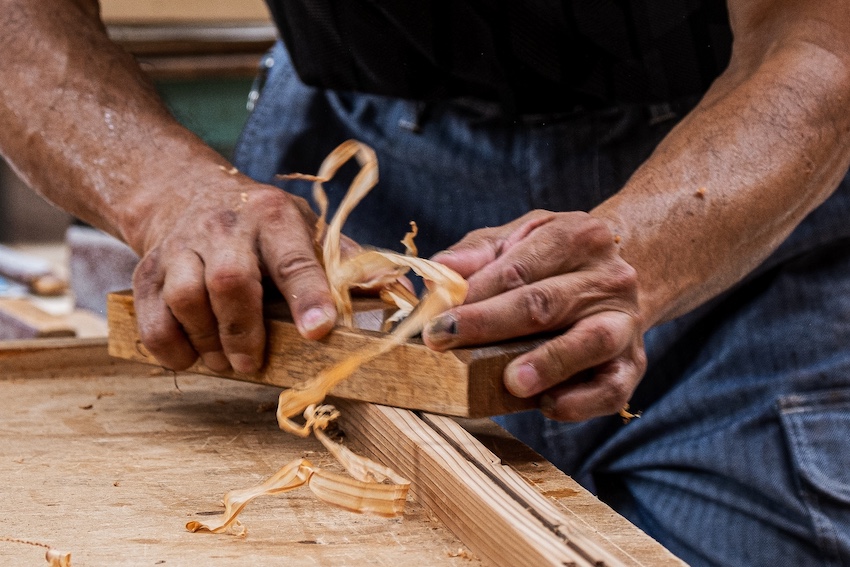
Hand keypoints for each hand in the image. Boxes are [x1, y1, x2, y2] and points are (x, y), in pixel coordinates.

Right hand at [131, 173, 335, 373]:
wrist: (185, 193)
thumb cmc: (260, 225)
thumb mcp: (305, 228)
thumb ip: (342, 261)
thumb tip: (391, 284)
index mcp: (274, 218)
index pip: (294, 259)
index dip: (308, 297)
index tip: (319, 331)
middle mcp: (224, 227)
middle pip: (230, 281)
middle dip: (244, 332)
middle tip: (252, 362)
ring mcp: (181, 247)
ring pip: (186, 299)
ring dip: (208, 342)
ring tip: (226, 360)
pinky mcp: (148, 271)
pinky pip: (153, 319)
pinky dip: (172, 349)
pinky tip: (193, 355)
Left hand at [422, 210, 645, 420]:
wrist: (625, 273)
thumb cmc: (555, 258)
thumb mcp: (521, 237)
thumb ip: (478, 252)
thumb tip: (440, 273)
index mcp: (577, 236)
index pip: (518, 267)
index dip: (473, 294)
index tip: (435, 317)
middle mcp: (607, 277)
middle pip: (544, 302)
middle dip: (490, 324)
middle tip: (445, 341)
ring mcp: (623, 321)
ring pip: (590, 342)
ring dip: (548, 363)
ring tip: (512, 382)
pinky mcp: (633, 363)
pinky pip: (611, 388)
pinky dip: (581, 402)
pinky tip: (548, 406)